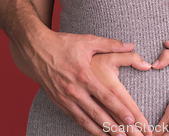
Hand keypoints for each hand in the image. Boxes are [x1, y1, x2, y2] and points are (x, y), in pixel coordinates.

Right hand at [21, 27, 145, 135]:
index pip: (105, 97)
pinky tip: (94, 132)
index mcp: (84, 75)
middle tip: (126, 135)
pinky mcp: (58, 101)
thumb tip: (131, 45)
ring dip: (99, 131)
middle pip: (96, 113)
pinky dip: (85, 127)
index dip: (119, 109)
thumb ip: (111, 45)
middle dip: (112, 126)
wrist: (37, 49)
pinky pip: (74, 118)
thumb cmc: (64, 43)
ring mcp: (65, 98)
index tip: (131, 119)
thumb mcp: (88, 41)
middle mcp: (74, 90)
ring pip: (85, 120)